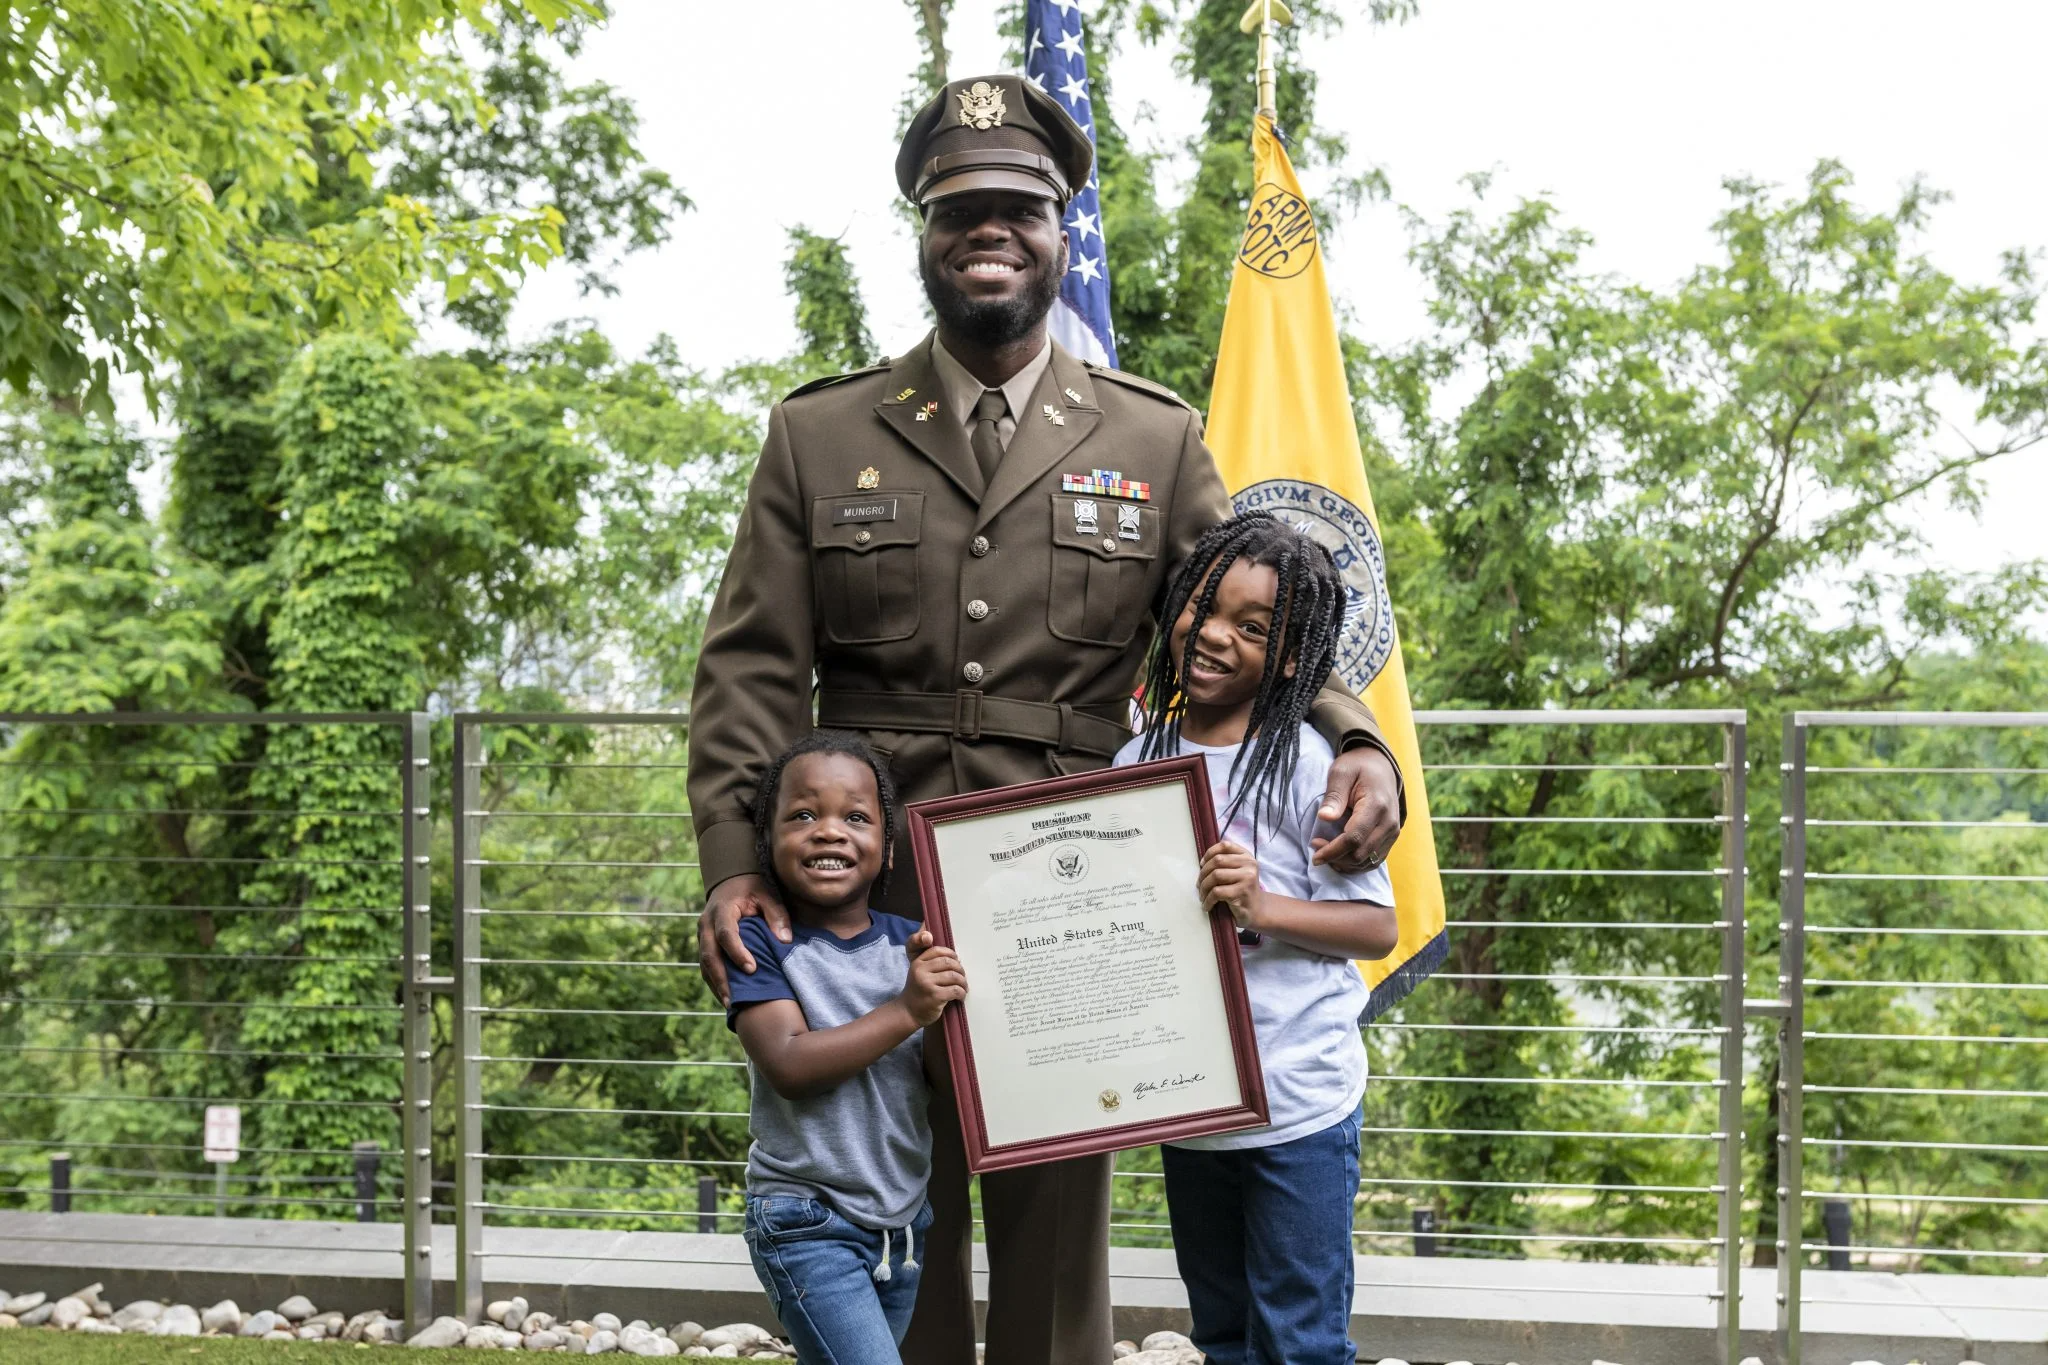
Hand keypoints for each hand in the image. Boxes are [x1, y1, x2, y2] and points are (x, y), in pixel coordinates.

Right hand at [697, 873, 789, 1006]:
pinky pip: (706, 966)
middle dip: (720, 978)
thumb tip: (784, 940)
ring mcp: (702, 936)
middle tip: (733, 999)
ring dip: (716, 985)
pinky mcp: (704, 945)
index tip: (751, 969)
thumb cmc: (753, 888)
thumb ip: (777, 914)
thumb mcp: (768, 894)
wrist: (731, 882)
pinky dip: (715, 982)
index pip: (726, 934)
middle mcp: (706, 924)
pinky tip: (727, 997)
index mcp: (722, 910)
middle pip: (709, 954)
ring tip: (730, 1004)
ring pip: (704, 964)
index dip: (736, 952)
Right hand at [900, 930, 966, 1025]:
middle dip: (960, 969)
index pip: (937, 951)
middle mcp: (921, 971)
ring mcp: (927, 983)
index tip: (957, 961)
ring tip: (964, 988)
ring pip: (954, 976)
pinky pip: (955, 990)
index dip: (951, 954)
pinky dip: (962, 993)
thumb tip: (957, 959)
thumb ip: (931, 963)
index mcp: (917, 963)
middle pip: (948, 963)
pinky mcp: (935, 996)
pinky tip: (960, 996)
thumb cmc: (918, 992)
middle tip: (963, 977)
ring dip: (963, 982)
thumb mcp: (919, 973)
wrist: (907, 1012)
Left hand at [1198, 841, 1263, 930]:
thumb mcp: (1237, 872)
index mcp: (1246, 856)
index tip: (1202, 865)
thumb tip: (1202, 863)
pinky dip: (1208, 900)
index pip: (1225, 846)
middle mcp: (1249, 864)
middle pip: (1217, 860)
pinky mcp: (1242, 892)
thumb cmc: (1240, 890)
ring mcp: (1247, 877)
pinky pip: (1217, 892)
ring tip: (1202, 896)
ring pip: (1216, 875)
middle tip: (1198, 885)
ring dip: (1204, 887)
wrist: (1256, 910)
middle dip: (1203, 873)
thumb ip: (1225, 863)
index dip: (1209, 853)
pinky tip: (1206, 906)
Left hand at [1312, 744, 1401, 871]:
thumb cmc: (1358, 767)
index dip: (1332, 850)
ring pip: (1368, 861)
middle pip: (1361, 854)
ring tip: (1326, 853)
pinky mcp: (1391, 837)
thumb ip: (1333, 796)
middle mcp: (1389, 822)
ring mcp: (1393, 832)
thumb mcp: (1341, 773)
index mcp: (1377, 805)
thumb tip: (1324, 818)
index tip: (1315, 853)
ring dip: (1345, 863)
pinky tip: (1340, 857)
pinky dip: (1356, 864)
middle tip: (1316, 849)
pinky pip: (1375, 860)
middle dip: (1336, 858)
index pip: (1354, 838)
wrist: (1380, 766)